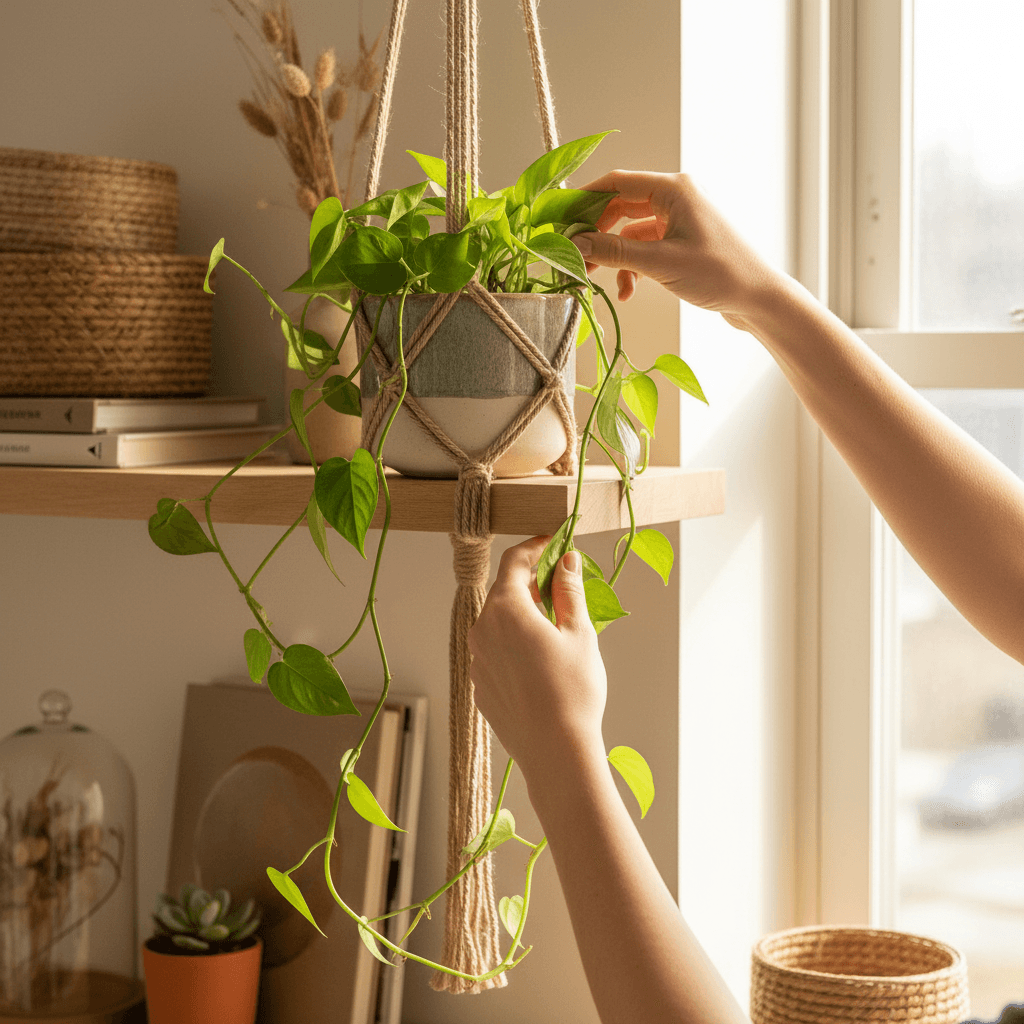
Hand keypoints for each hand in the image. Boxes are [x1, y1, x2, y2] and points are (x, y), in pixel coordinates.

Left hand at [469, 537, 607, 782]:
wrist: (556, 752)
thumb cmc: (572, 692)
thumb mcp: (579, 632)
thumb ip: (569, 591)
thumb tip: (566, 562)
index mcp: (505, 609)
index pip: (514, 561)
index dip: (536, 548)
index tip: (555, 544)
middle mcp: (482, 630)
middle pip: (504, 591)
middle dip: (531, 582)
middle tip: (563, 583)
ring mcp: (477, 659)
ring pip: (498, 622)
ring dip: (523, 613)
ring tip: (556, 623)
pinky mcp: (480, 684)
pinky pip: (496, 650)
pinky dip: (515, 642)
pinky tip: (542, 658)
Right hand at [573, 169, 784, 327]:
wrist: (758, 298)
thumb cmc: (719, 273)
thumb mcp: (660, 263)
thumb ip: (614, 252)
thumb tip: (573, 244)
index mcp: (674, 188)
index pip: (615, 183)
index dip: (582, 201)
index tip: (557, 222)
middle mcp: (675, 196)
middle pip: (619, 206)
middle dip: (595, 234)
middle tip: (572, 257)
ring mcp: (678, 218)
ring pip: (629, 231)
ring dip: (613, 256)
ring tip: (597, 281)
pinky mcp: (680, 240)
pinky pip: (644, 247)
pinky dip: (632, 267)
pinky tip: (628, 292)